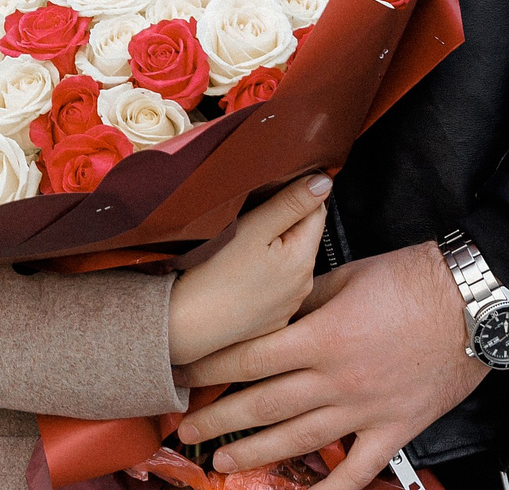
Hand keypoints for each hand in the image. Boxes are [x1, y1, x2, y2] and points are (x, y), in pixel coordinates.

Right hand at [164, 172, 330, 363]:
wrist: (185, 326)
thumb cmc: (214, 275)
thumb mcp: (253, 228)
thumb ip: (290, 203)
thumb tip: (323, 182)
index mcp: (302, 259)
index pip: (317, 211)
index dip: (295, 195)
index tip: (269, 192)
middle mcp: (302, 286)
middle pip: (302, 237)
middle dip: (282, 223)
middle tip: (247, 219)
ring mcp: (286, 306)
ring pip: (287, 263)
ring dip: (272, 250)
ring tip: (239, 249)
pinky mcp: (269, 320)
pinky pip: (273, 287)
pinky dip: (262, 276)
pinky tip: (237, 275)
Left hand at [173, 241, 487, 488]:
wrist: (475, 302)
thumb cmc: (412, 280)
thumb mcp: (344, 277)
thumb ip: (302, 301)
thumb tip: (269, 313)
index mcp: (322, 336)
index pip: (249, 357)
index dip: (210, 368)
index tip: (183, 373)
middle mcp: (338, 379)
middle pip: (264, 404)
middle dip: (220, 418)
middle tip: (187, 429)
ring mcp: (366, 409)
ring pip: (301, 440)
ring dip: (256, 453)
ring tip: (223, 461)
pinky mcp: (395, 428)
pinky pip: (359, 469)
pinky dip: (332, 489)